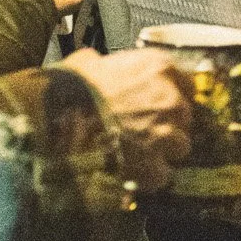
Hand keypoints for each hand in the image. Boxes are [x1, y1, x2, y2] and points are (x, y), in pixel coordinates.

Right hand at [63, 48, 190, 191]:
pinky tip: (128, 173)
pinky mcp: (156, 166)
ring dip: (161, 151)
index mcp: (158, 68)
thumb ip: (102, 64)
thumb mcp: (84, 64)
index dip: (171, 94)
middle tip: (139, 130)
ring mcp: (167, 135)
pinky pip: (161, 175)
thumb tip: (94, 63)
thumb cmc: (67, 91)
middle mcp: (171, 100)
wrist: (54, 127)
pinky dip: (147, 177)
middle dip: (166, 124)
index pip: (185, 82)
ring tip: (135, 154)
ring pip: (178, 146)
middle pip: (183, 116)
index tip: (158, 103)